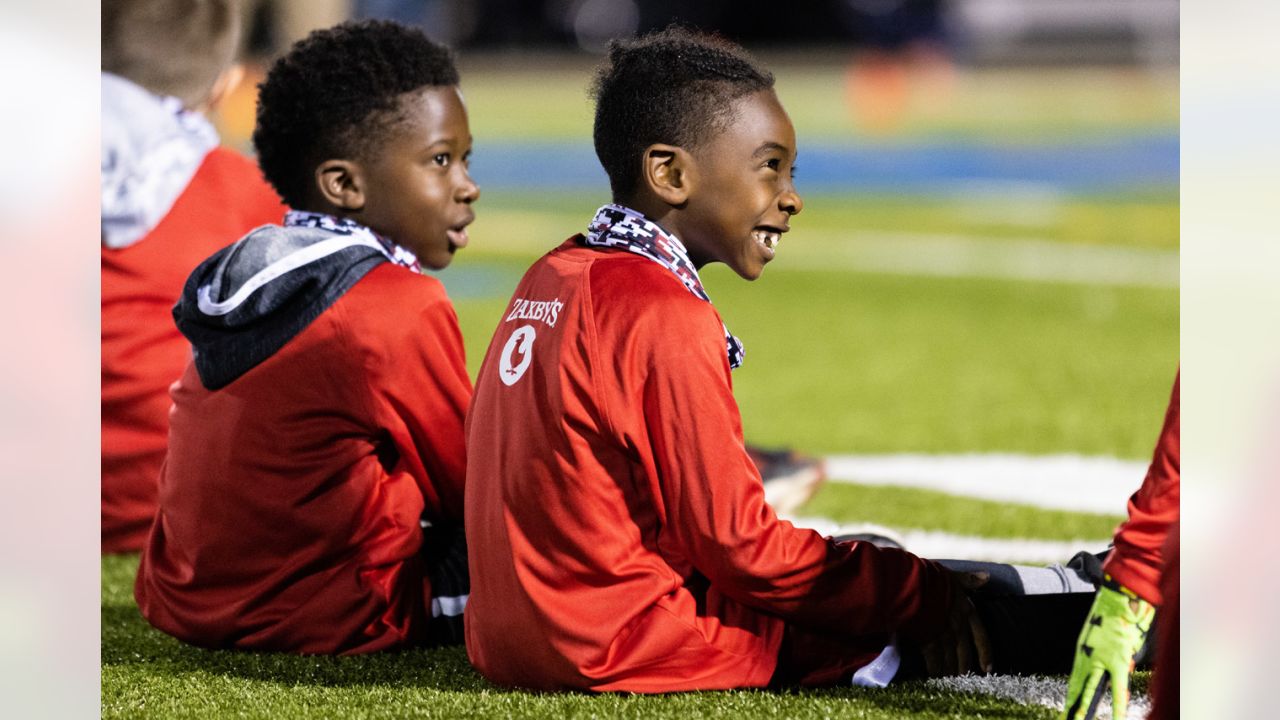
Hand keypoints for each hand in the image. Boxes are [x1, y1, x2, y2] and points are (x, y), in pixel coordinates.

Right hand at [919, 570, 992, 675]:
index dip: (985, 653)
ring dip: (950, 671)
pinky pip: (934, 659)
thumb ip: (969, 580)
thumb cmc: (931, 577)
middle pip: (964, 652)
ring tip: (951, 682)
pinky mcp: (927, 638)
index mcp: (966, 610)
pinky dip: (935, 669)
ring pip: (950, 658)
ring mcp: (942, 633)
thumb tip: (988, 577)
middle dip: (964, 666)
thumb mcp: (953, 577)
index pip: (980, 636)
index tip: (988, 668)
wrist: (912, 582)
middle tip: (965, 679)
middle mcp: (957, 625)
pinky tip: (934, 677)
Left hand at [1061, 578, 1155, 719]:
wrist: (1120, 595)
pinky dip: (1116, 706)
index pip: (1076, 677)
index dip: (1073, 693)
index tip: (1068, 706)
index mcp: (1084, 649)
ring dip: (1085, 708)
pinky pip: (1117, 689)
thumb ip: (1109, 651)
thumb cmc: (1117, 611)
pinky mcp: (1117, 661)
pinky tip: (1114, 719)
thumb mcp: (1105, 632)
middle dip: (1073, 704)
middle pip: (1079, 686)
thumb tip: (1122, 667)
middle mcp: (1087, 656)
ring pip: (1091, 690)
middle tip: (1065, 718)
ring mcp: (1101, 659)